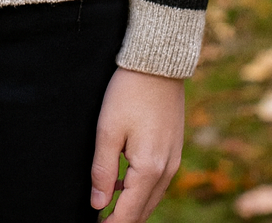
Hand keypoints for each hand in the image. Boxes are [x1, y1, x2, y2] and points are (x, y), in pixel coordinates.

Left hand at [90, 67, 184, 220]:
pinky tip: (124, 184)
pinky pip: (158, 182)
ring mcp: (173, 160)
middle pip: (143, 211)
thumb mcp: (108, 130)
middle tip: (99, 219)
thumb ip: (103, 170)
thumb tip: (97, 203)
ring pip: (151, 198)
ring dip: (131, 206)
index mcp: (149, 169)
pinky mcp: (174, 150)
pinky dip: (141, 191)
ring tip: (107, 205)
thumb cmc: (129, 93)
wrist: (158, 64)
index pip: (128, 214)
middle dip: (121, 220)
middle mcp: (166, 170)